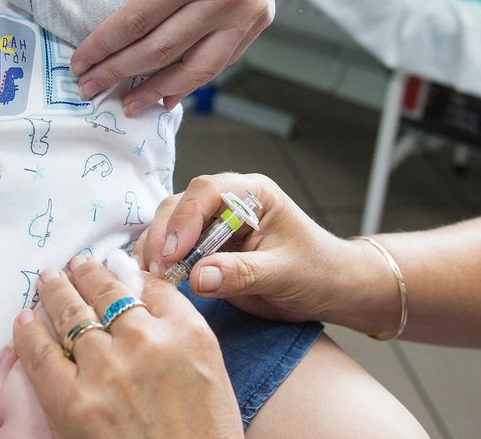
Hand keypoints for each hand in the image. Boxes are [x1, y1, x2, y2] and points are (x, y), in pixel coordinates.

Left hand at [11, 258, 241, 438]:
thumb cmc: (203, 436)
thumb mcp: (212, 375)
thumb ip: (182, 332)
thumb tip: (146, 297)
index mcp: (188, 335)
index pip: (153, 288)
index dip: (128, 275)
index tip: (115, 268)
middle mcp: (147, 343)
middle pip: (107, 292)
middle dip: (86, 273)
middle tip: (74, 264)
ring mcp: (107, 370)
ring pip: (72, 313)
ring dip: (56, 291)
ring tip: (48, 279)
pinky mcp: (73, 402)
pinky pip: (42, 354)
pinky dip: (30, 332)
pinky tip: (25, 319)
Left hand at [45, 0, 276, 114]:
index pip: (137, 19)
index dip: (104, 46)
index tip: (79, 63)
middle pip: (163, 49)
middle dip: (120, 73)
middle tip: (90, 88)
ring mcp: (248, 10)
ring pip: (198, 68)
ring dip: (158, 91)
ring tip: (128, 104)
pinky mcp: (261, 19)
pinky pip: (222, 61)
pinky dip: (192, 81)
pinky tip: (166, 94)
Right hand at [135, 173, 347, 323]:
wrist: (328, 289)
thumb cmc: (317, 271)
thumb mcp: (285, 274)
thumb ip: (243, 273)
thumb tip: (199, 276)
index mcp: (253, 193)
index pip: (208, 191)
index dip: (186, 219)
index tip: (174, 252)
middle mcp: (229, 202)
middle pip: (181, 204)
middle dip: (165, 235)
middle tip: (159, 270)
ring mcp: (214, 224)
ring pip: (170, 224)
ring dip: (156, 249)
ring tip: (152, 277)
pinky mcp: (204, 247)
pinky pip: (173, 247)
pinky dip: (159, 261)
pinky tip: (153, 279)